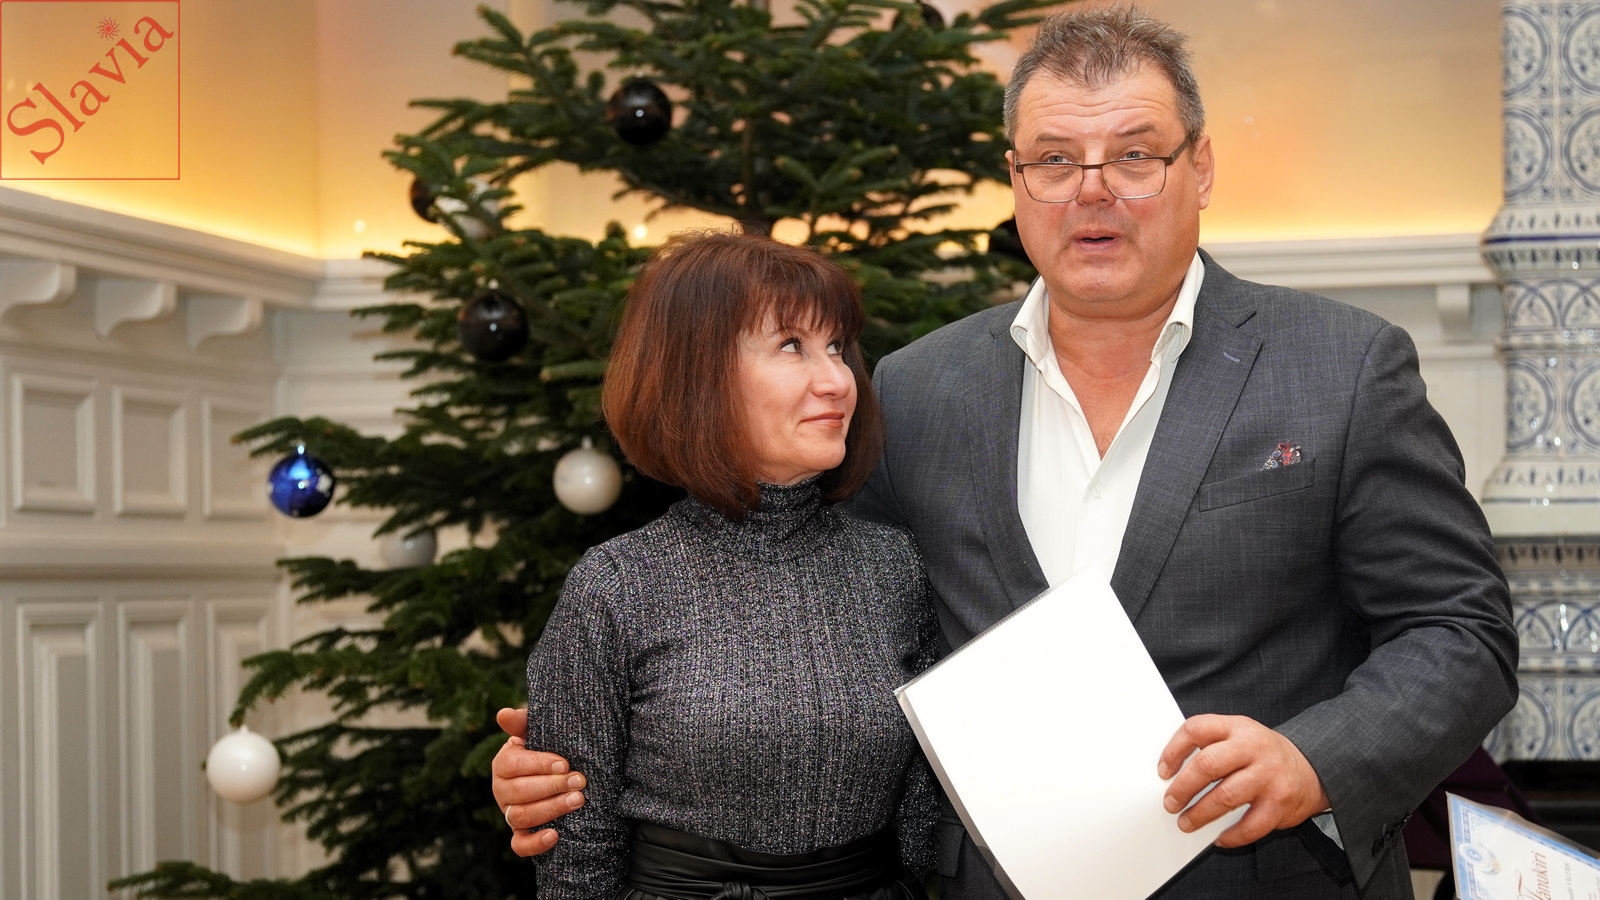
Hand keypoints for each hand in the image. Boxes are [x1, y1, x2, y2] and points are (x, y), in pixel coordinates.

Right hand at [493, 707, 585, 856]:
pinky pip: (520, 845)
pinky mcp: (520, 834)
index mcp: (503, 763)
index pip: (514, 765)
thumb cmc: (548, 748)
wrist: (561, 771)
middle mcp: (501, 790)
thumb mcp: (538, 732)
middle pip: (518, 792)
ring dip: (550, 809)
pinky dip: (535, 843)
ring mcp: (509, 813)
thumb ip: (522, 722)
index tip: (565, 764)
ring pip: (521, 817)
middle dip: (551, 787)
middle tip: (579, 781)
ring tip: (578, 800)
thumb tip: (503, 714)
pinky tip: (555, 835)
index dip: (539, 765)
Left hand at [1156, 714, 1329, 848]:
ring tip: (1186, 823)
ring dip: (1200, 814)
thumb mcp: (1239, 735)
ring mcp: (1269, 775)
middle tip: (1170, 803)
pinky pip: (1251, 824)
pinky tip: (1220, 838)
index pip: (1197, 729)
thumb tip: (1172, 774)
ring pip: (1225, 796)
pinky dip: (1232, 835)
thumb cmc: (1263, 754)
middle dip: (1183, 788)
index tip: (1162, 771)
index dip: (1174, 750)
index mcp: (1237, 727)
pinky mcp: (1280, 802)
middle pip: (1208, 764)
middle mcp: (1253, 748)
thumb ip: (1211, 745)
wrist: (1313, 768)